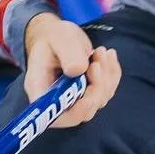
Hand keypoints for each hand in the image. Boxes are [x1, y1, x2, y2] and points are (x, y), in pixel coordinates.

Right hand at [23, 12, 121, 129]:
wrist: (59, 36)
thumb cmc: (53, 37)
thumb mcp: (58, 37)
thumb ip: (67, 52)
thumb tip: (78, 70)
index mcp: (41, 91)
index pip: (57, 117)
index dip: (76, 111)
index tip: (90, 92)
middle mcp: (58, 101)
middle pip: (84, 111)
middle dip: (97, 87)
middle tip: (97, 60)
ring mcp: (76, 99)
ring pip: (99, 100)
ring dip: (106, 76)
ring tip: (101, 51)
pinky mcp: (90, 93)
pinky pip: (108, 91)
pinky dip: (113, 74)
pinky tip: (109, 56)